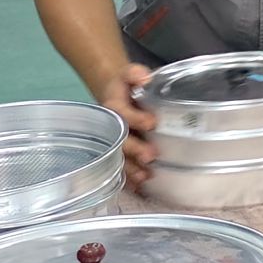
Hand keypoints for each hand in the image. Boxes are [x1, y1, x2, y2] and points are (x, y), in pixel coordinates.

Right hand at [97, 63, 157, 186]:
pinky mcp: (118, 154)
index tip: (152, 123)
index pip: (123, 113)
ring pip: (120, 158)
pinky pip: (121, 168)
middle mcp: (111, 127)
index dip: (137, 118)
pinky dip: (130, 179)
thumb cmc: (126, 86)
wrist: (115, 96)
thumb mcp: (129, 74)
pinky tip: (140, 188)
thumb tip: (145, 77)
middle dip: (135, 149)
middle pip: (120, 140)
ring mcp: (113, 142)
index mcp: (113, 107)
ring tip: (145, 177)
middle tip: (151, 156)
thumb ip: (135, 74)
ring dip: (132, 168)